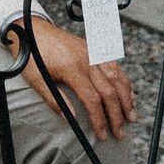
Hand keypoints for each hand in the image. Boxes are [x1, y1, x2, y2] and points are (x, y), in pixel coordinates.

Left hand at [6, 18, 136, 140]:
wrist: (32, 29)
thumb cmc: (32, 56)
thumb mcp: (37, 80)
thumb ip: (55, 101)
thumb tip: (72, 120)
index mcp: (72, 68)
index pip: (92, 99)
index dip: (99, 119)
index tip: (103, 134)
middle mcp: (86, 59)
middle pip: (109, 91)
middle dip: (117, 115)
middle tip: (120, 133)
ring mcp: (92, 52)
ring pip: (117, 78)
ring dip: (127, 99)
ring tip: (132, 117)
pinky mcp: (94, 49)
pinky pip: (115, 66)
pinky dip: (124, 81)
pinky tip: (129, 94)